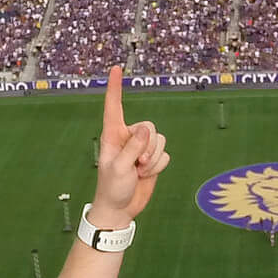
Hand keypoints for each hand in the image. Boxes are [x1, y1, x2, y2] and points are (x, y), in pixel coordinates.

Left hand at [91, 67, 169, 228]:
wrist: (121, 209)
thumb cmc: (112, 188)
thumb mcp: (119, 167)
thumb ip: (133, 147)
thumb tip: (147, 130)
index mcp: (112, 135)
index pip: (113, 107)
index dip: (115, 88)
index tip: (116, 69)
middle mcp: (128, 138)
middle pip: (149, 127)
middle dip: (148, 147)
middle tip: (138, 164)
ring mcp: (141, 148)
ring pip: (160, 140)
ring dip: (154, 159)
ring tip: (140, 171)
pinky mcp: (152, 159)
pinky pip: (165, 155)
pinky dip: (159, 166)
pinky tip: (146, 175)